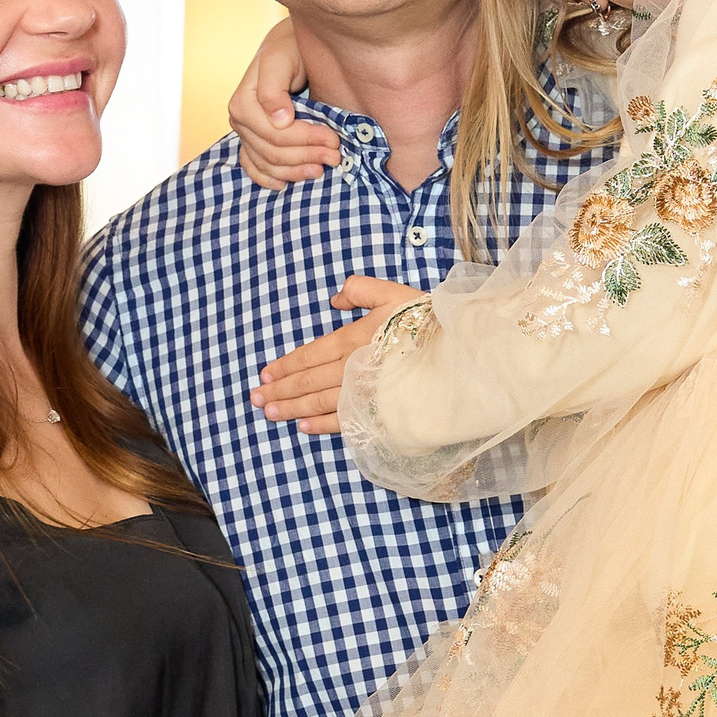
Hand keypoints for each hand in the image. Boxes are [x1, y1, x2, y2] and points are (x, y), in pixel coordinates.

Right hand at [229, 18, 340, 189]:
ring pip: (268, 164)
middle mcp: (240, 120)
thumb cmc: (288, 49)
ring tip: (321, 169)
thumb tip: (278, 120)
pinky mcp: (251, 142)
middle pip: (273, 152)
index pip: (275, 134)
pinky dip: (270, 179)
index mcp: (244, 101)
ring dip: (295, 172)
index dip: (306, 139)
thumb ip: (274, 87)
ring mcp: (245, 134)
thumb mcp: (281, 59)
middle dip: (307, 156)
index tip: (334, 138)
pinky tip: (286, 183)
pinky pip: (255, 168)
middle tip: (336, 155)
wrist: (289, 48)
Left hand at [250, 277, 421, 435]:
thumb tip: (335, 298)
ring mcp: (364, 393)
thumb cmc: (429, 323)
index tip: (265, 374)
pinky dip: (321, 425)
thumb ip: (361, 289)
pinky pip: (343, 421)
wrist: (460, 358)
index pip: (310, 355)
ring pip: (320, 401)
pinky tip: (304, 427)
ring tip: (270, 413)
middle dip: (280, 390)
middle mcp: (352, 367)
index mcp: (353, 338)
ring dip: (292, 408)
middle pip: (308, 381)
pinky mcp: (378, 412)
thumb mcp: (394, 293)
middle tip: (256, 399)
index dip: (286, 365)